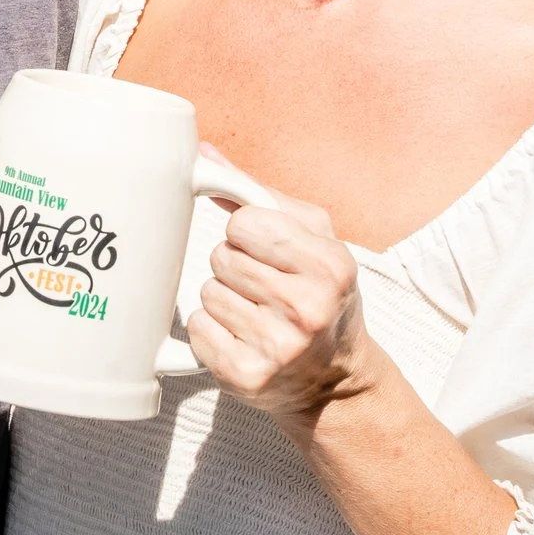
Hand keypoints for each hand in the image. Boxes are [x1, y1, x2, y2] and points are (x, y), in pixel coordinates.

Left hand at [186, 179, 380, 421]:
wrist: (335, 378)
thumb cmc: (320, 292)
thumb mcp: (312, 236)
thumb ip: (258, 194)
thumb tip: (203, 156)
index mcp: (330, 266)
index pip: (245, 223)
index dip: (247, 232)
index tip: (266, 249)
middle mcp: (308, 308)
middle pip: (222, 258)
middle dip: (234, 266)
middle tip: (263, 286)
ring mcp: (278, 347)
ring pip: (207, 293)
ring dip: (223, 298)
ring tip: (256, 313)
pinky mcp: (247, 376)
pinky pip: (198, 329)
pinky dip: (211, 330)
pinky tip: (242, 337)